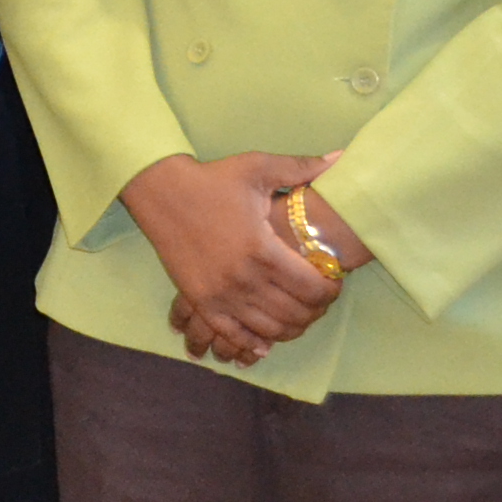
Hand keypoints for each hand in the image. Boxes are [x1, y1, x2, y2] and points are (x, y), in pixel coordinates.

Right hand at [118, 152, 342, 364]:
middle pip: (294, 313)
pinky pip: (233, 334)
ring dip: (290, 328)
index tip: (334, 283)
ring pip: (268, 329)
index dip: (331, 291)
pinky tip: (266, 341)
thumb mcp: (259, 168)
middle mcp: (243, 279)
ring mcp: (219, 294)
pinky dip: (253, 343)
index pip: (311, 288)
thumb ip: (302, 168)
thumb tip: (341, 158)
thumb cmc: (212, 179)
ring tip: (298, 316)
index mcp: (262, 249)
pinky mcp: (200, 300)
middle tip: (320, 300)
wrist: (160, 191)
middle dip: (316, 311)